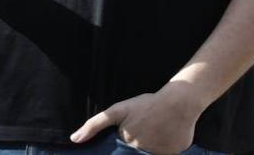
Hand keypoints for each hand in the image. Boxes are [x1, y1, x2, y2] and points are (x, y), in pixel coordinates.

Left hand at [71, 83, 204, 153]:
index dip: (119, 150)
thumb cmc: (148, 105)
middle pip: (132, 154)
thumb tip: (74, 139)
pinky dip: (162, 151)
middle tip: (142, 132)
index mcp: (127, 146)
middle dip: (134, 148)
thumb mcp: (118, 111)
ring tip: (153, 134)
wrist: (179, 103)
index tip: (122, 142)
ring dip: (148, 149)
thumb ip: (95, 124)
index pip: (117, 154)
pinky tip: (164, 139)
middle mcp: (141, 154)